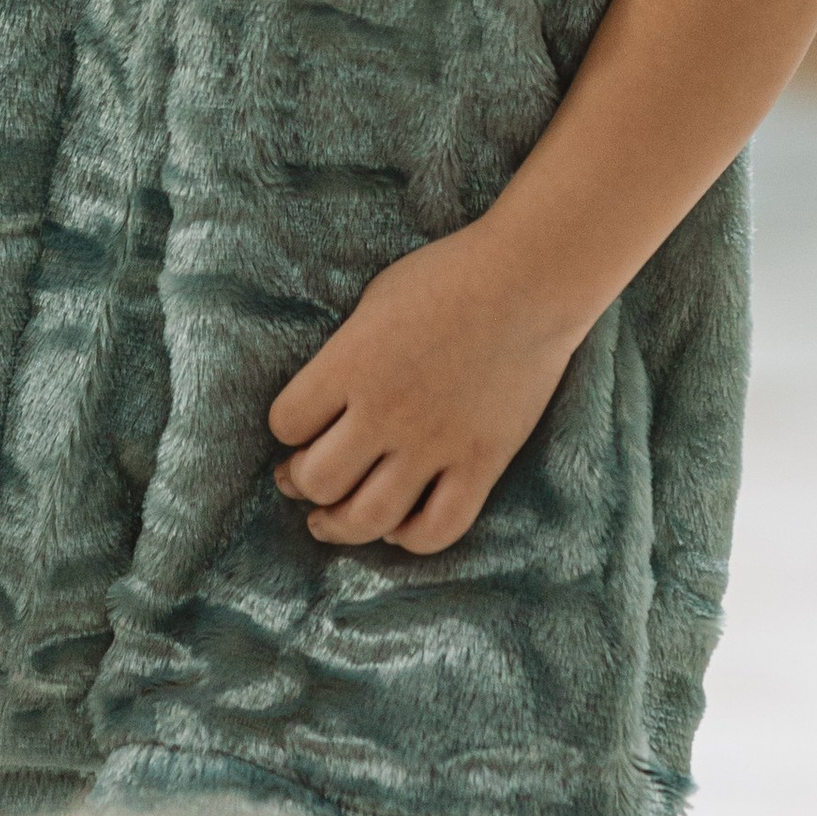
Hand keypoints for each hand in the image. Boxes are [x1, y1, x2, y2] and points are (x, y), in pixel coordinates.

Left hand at [267, 221, 580, 556]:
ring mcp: (435, 443)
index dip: (286, 429)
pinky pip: (438, 529)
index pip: (287, 422)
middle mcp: (386, 411)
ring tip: (330, 520)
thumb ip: (345, 355)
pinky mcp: (480, 463)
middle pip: (318, 480)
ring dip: (340, 525)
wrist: (530, 280)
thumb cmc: (448, 277)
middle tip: (302, 476)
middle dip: (301, 482)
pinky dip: (410, 538)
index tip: (297, 428)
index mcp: (351, 363)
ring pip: (368, 518)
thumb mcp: (375, 301)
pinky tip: (398, 525)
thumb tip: (325, 403)